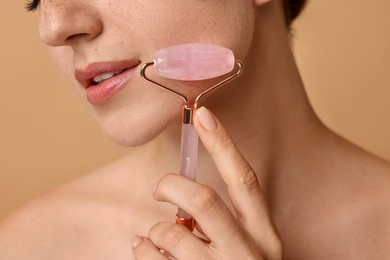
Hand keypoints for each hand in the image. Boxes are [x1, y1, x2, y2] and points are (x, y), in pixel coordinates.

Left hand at [132, 107, 281, 259]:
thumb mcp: (246, 248)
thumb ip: (227, 222)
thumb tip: (185, 194)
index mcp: (264, 237)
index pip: (245, 180)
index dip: (222, 144)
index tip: (202, 113)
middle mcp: (246, 255)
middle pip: (203, 200)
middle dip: (172, 186)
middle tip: (159, 188)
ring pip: (171, 232)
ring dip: (157, 229)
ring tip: (158, 236)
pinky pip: (149, 256)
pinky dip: (141, 247)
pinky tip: (146, 248)